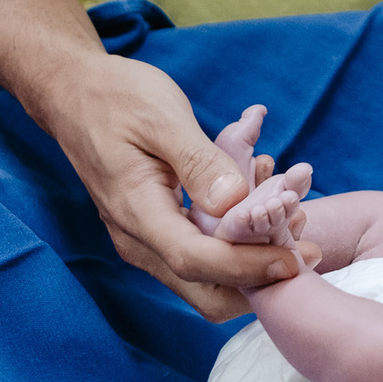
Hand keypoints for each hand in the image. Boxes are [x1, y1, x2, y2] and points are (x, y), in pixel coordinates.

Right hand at [30, 51, 321, 320]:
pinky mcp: (156, 228)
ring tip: (294, 223)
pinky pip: (200, 251)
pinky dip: (236, 243)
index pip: (196, 261)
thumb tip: (235, 203)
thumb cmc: (117, 97)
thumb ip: (199, 161)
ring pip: (204, 277)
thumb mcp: (163, 117)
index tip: (296, 260)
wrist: (74, 92)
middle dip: (257, 281)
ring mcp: (144, 238)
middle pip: (202, 289)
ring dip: (250, 262)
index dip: (248, 267)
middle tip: (308, 253)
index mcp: (136, 213)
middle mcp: (138, 239)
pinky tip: (265, 207)